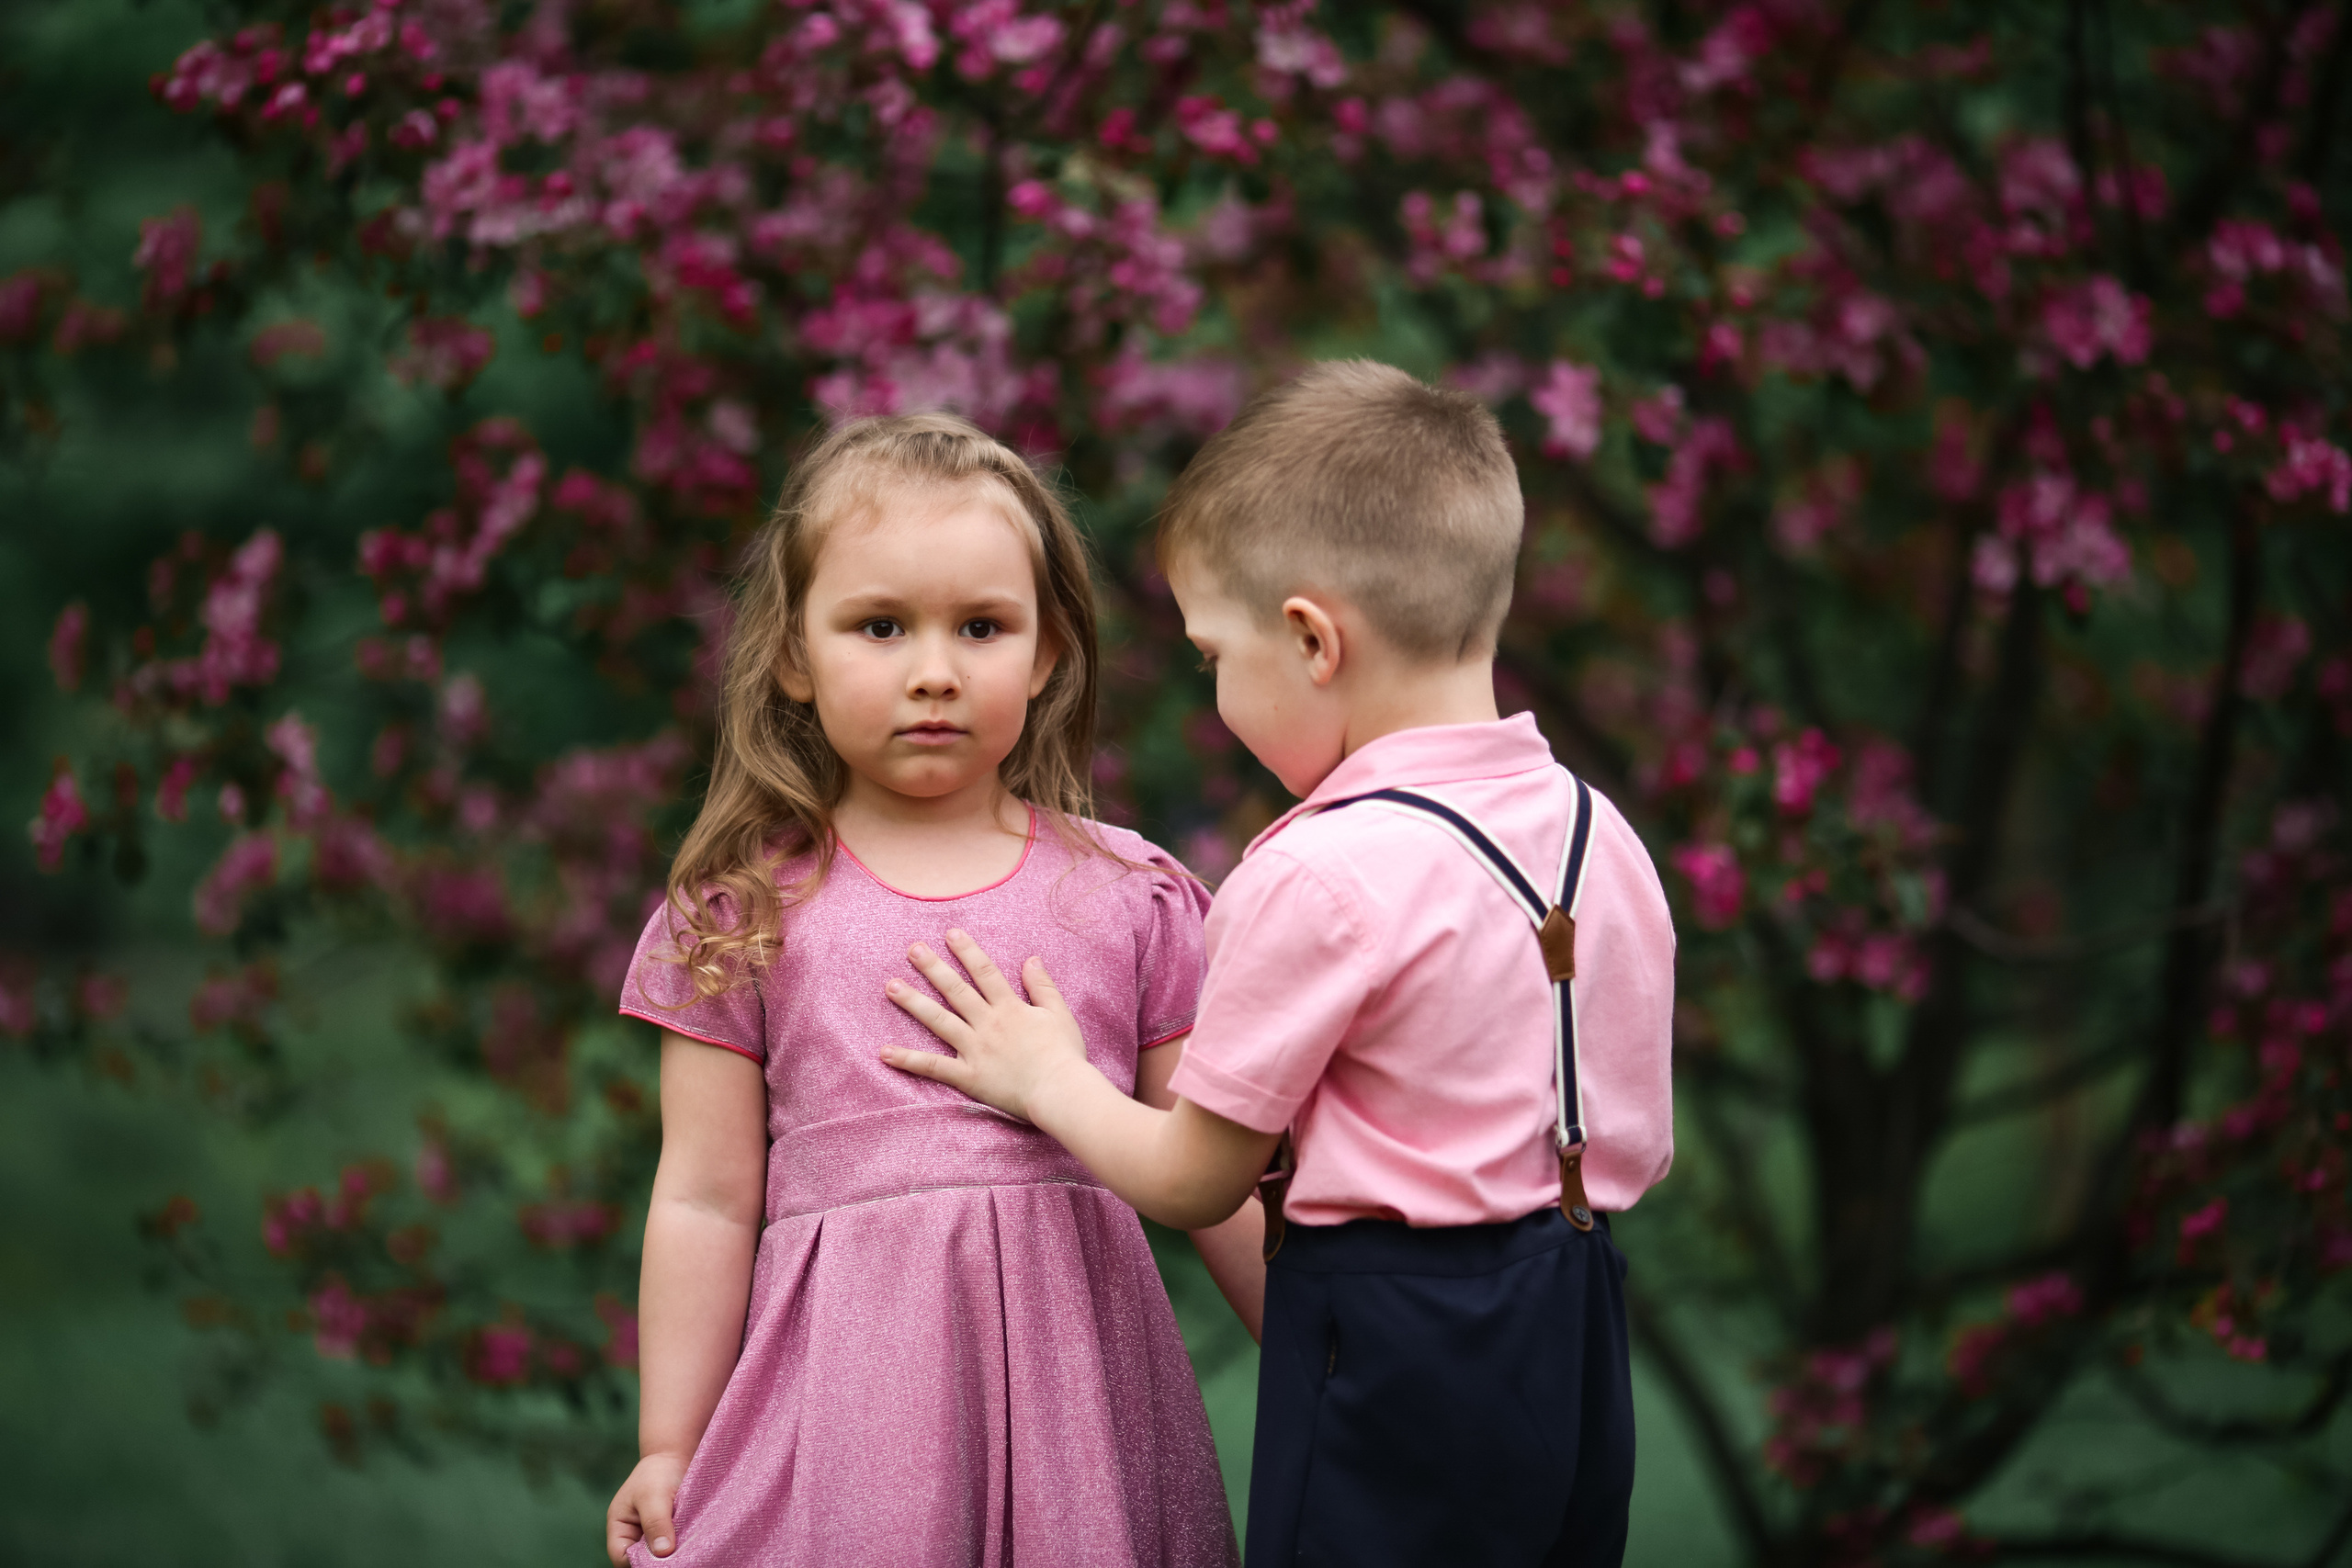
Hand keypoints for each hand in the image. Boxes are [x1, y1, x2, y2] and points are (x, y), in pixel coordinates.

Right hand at [607, 1450, 688, 1563]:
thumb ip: (655, 1523)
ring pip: (660, 1555)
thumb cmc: (658, 1472)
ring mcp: (653, 1534)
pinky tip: (694, 1538)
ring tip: (688, 1541)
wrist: (677, 1455)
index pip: (621, 1557)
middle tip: (679, 1551)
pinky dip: (683, 1544)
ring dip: (673, 1551)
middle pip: (641, 1559)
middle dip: (658, 1559)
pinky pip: (675, 1546)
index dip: (637, 1561)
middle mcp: (634, 1535)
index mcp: (620, 1527)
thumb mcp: (654, 1496)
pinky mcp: (670, 1532)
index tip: (662, 1555)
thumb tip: (663, 1552)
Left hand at [882, 929, 1090, 1121]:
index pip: (985, 972)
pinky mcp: (968, 1076)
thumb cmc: (1064, 1055)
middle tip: (912, 949)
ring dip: (914, 1002)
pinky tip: (884, 1052)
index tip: (950, 933)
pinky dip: (908, 1060)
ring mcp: (975, 1049)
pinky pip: (933, 1067)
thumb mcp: (1059, 1014)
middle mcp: (988, 1024)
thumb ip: (1043, 986)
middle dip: (933, 967)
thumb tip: (1031, 959)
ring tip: (891, 986)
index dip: (967, 951)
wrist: (1061, 1091)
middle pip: (956, 990)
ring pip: (939, 1021)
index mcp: (1010, 1008)